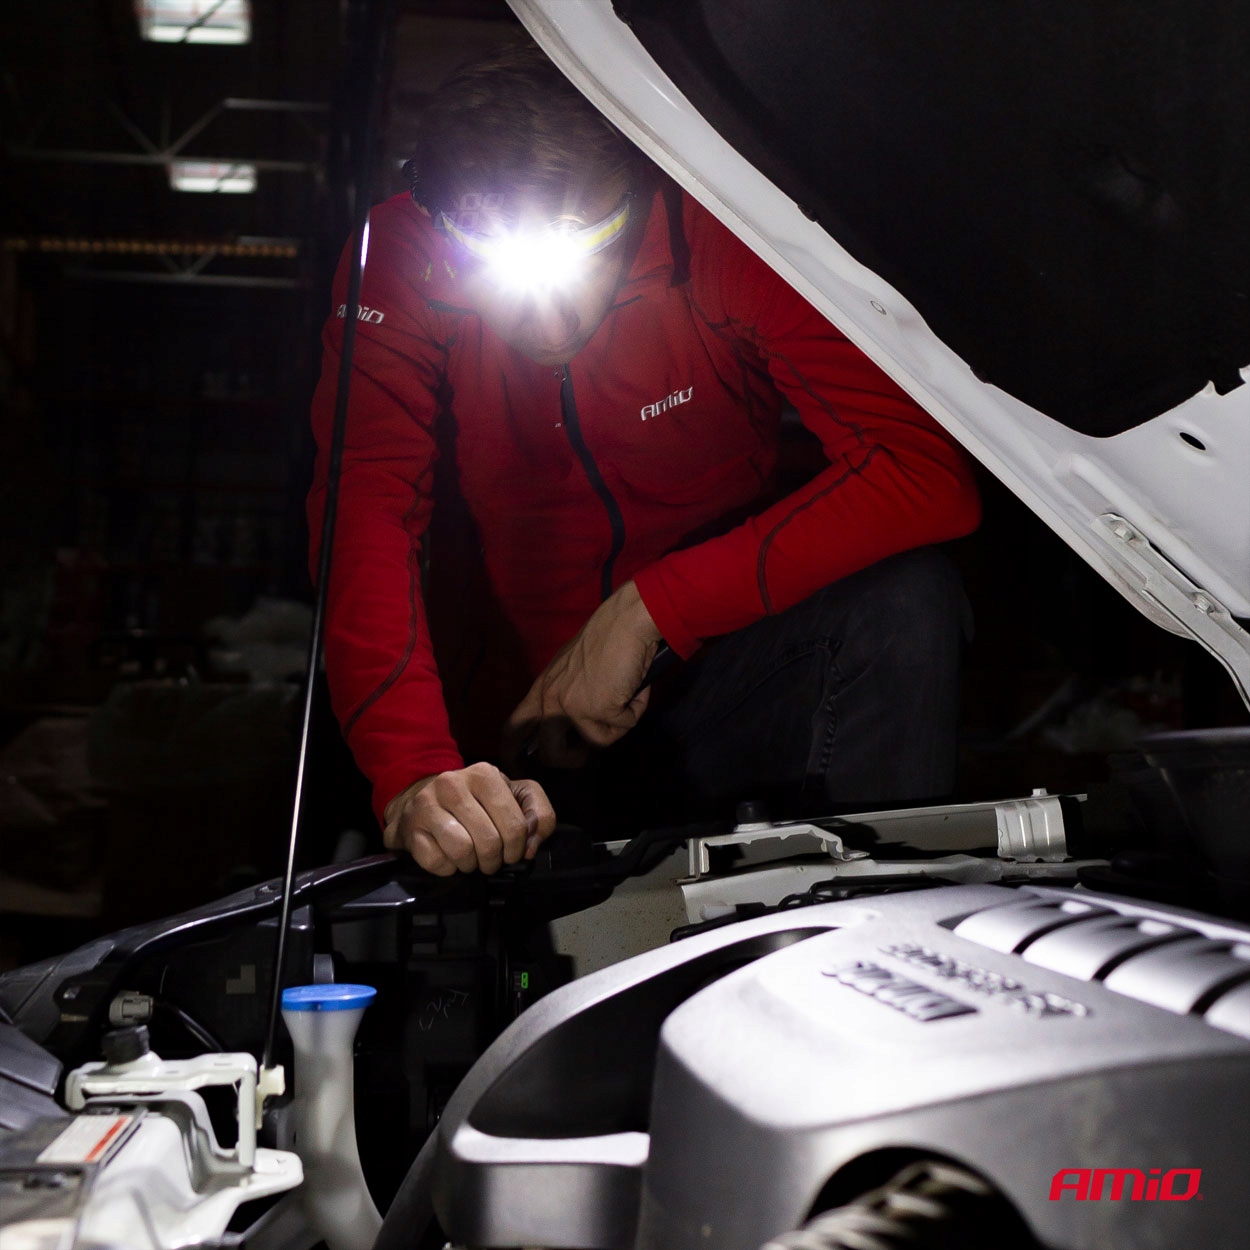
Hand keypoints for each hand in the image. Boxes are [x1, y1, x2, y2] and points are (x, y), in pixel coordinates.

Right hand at [383, 762, 555, 875]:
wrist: (422, 800)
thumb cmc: (476, 802)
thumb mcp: (514, 797)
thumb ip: (538, 814)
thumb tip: (531, 845)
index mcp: (484, 774)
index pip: (516, 825)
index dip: (518, 847)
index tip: (512, 851)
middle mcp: (453, 783)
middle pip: (490, 842)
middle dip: (495, 860)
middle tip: (491, 859)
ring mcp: (427, 804)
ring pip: (463, 852)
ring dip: (471, 864)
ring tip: (470, 858)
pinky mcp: (411, 828)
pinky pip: (438, 863)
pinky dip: (448, 868)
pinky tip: (448, 856)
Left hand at [506, 581, 662, 766]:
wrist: (625, 622)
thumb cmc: (605, 640)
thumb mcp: (570, 671)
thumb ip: (565, 698)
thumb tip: (577, 733)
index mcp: (541, 689)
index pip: (513, 729)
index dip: (514, 754)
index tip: (521, 766)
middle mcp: (550, 700)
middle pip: (550, 753)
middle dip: (572, 760)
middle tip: (586, 752)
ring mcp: (573, 707)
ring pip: (594, 744)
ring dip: (614, 728)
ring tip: (622, 701)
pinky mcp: (598, 709)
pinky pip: (622, 727)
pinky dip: (634, 711)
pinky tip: (634, 689)